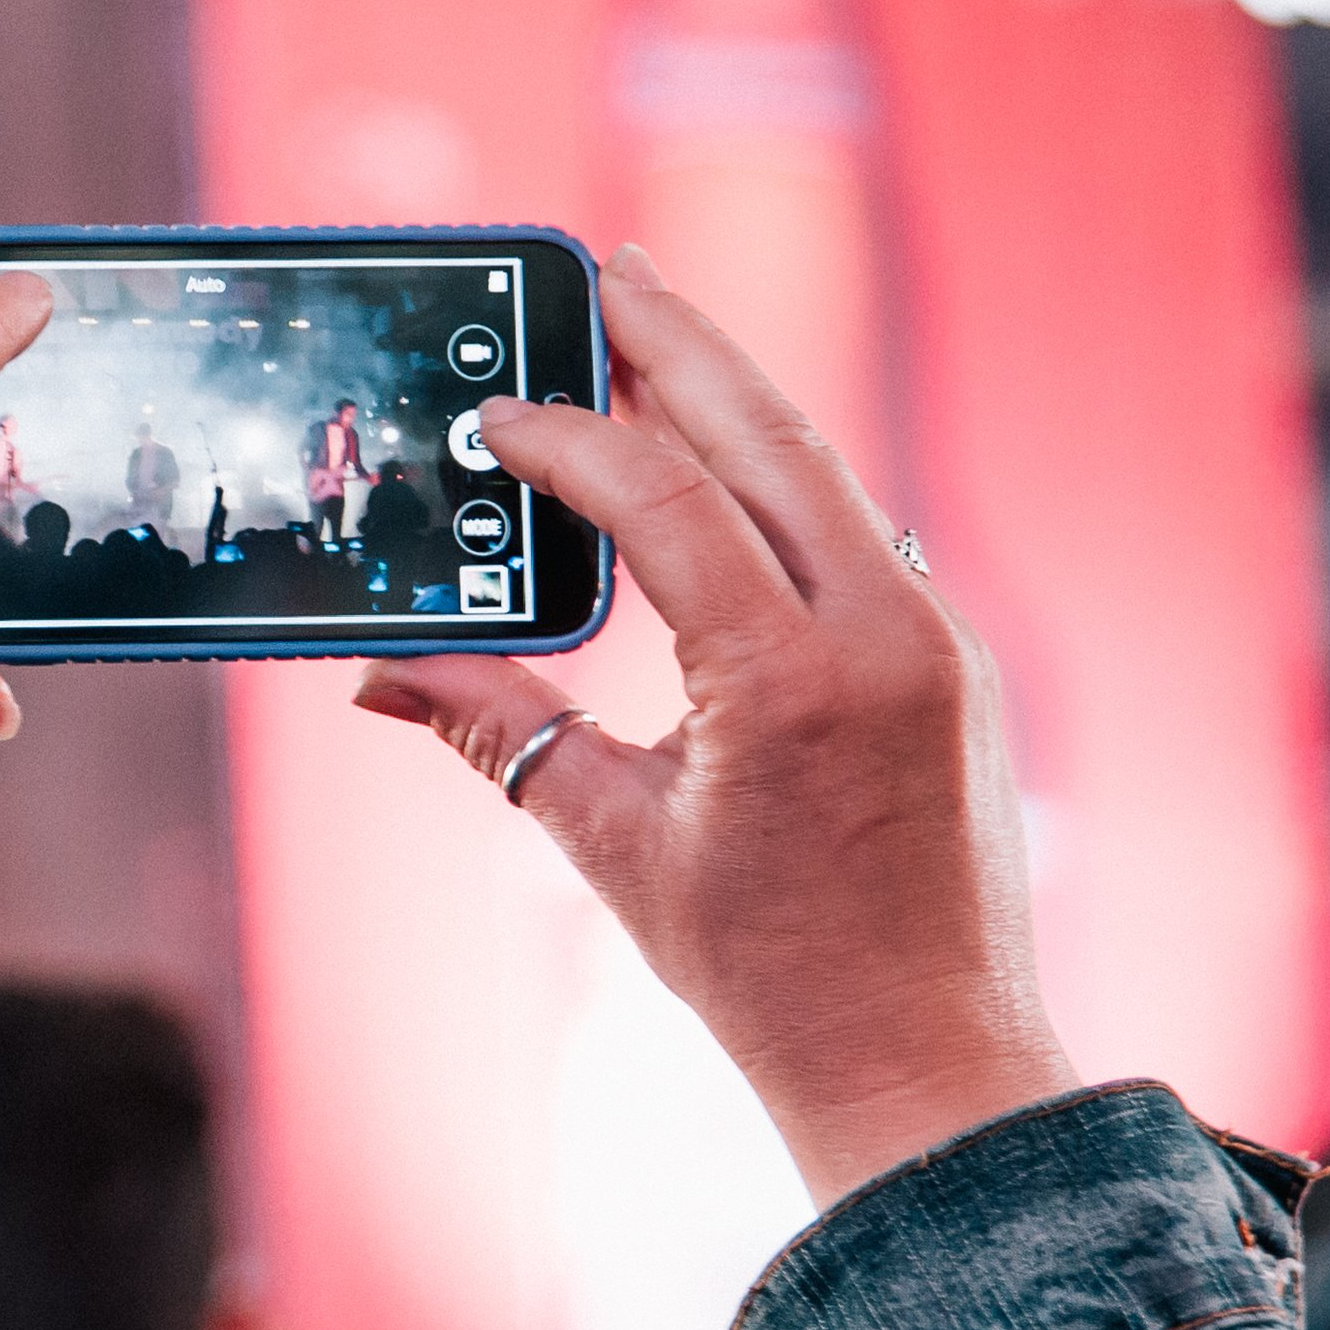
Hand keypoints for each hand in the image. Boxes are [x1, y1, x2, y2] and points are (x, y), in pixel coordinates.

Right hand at [356, 245, 1075, 1205]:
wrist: (928, 1058)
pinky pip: (855, 528)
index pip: (671, 502)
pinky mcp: (950, 655)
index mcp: (793, 681)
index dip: (572, 441)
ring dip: (730, 396)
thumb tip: (380, 677)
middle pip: (769, 434)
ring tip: (649, 335)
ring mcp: (934, 637)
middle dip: (674, 344)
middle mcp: (885, 633)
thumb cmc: (766, 975)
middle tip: (597, 271)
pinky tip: (719, 459)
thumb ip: (504, 733)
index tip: (496, 416)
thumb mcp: (614, 842)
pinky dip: (777, 476)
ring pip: (822, 469)